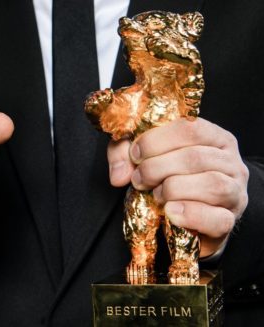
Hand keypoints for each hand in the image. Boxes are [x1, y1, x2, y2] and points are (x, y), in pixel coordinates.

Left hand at [107, 118, 248, 256]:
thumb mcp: (144, 157)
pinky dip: (190, 215)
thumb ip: (124, 154)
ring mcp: (235, 191)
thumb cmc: (168, 179)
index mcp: (214, 137)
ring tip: (155, 195)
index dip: (156, 140)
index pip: (190, 127)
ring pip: (211, 184)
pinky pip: (217, 218)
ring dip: (173, 189)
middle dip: (157, 168)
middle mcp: (230, 161)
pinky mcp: (229, 220)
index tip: (135, 154)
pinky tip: (170, 212)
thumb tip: (118, 175)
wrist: (187, 217)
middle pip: (196, 157)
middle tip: (138, 179)